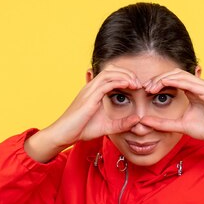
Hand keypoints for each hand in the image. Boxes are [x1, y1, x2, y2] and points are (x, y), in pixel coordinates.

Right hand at [25, 65, 141, 161]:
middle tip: (139, 83)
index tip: (137, 86)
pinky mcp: (89, 98)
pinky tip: (129, 85)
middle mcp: (91, 87)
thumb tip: (138, 120)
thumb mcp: (108, 127)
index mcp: (94, 91)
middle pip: (111, 69)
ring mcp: (89, 90)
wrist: (64, 134)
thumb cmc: (82, 129)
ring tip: (136, 83)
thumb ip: (122, 124)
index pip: (111, 75)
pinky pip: (106, 83)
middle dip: (127, 73)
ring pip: (109, 73)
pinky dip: (119, 81)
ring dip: (125, 75)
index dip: (126, 76)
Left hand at [141, 69, 203, 151]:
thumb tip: (144, 121)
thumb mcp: (180, 125)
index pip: (174, 79)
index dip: (159, 82)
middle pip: (175, 74)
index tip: (146, 89)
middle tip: (146, 87)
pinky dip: (176, 82)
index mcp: (193, 91)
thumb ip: (164, 123)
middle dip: (159, 78)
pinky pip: (190, 82)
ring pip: (181, 75)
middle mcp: (199, 85)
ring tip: (152, 86)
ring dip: (165, 79)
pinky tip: (164, 84)